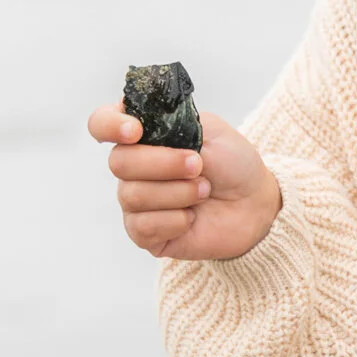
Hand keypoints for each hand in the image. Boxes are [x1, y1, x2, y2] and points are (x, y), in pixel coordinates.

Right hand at [87, 99, 282, 260]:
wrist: (255, 204)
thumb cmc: (233, 164)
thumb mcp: (212, 131)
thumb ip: (176, 122)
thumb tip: (144, 123)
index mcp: (145, 135)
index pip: (102, 123)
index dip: (110, 125)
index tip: (136, 131)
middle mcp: (133, 167)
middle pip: (119, 162)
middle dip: (164, 163)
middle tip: (198, 165)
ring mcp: (135, 201)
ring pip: (133, 194)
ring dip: (178, 192)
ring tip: (204, 190)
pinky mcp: (144, 233)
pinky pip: (144, 226)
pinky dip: (177, 220)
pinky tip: (193, 217)